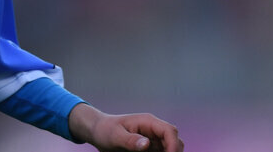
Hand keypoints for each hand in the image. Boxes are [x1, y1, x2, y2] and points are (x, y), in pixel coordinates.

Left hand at [68, 103, 182, 151]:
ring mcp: (153, 140)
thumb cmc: (104, 130)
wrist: (98, 132)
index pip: (170, 131)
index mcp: (148, 122)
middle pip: (175, 142)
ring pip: (169, 150)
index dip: (173, 145)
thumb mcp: (114, 135)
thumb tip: (147, 144)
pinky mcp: (150, 149)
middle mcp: (153, 130)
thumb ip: (130, 140)